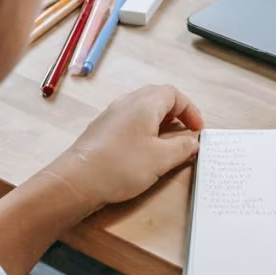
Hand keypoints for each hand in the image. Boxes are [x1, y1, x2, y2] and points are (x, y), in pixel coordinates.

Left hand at [42, 84, 204, 208]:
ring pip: (142, 109)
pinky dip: (144, 129)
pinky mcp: (102, 129)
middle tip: (186, 132)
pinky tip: (144, 150)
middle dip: (176, 113)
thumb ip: (182, 147)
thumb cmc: (120, 166)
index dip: (190, 110)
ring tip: (168, 142)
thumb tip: (193, 142)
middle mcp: (127, 102)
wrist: (77, 180)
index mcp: (145, 103)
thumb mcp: (161, 159)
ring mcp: (112, 114)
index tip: (198, 130)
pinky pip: (129, 121)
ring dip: (160, 121)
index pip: (174, 94)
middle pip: (158, 98)